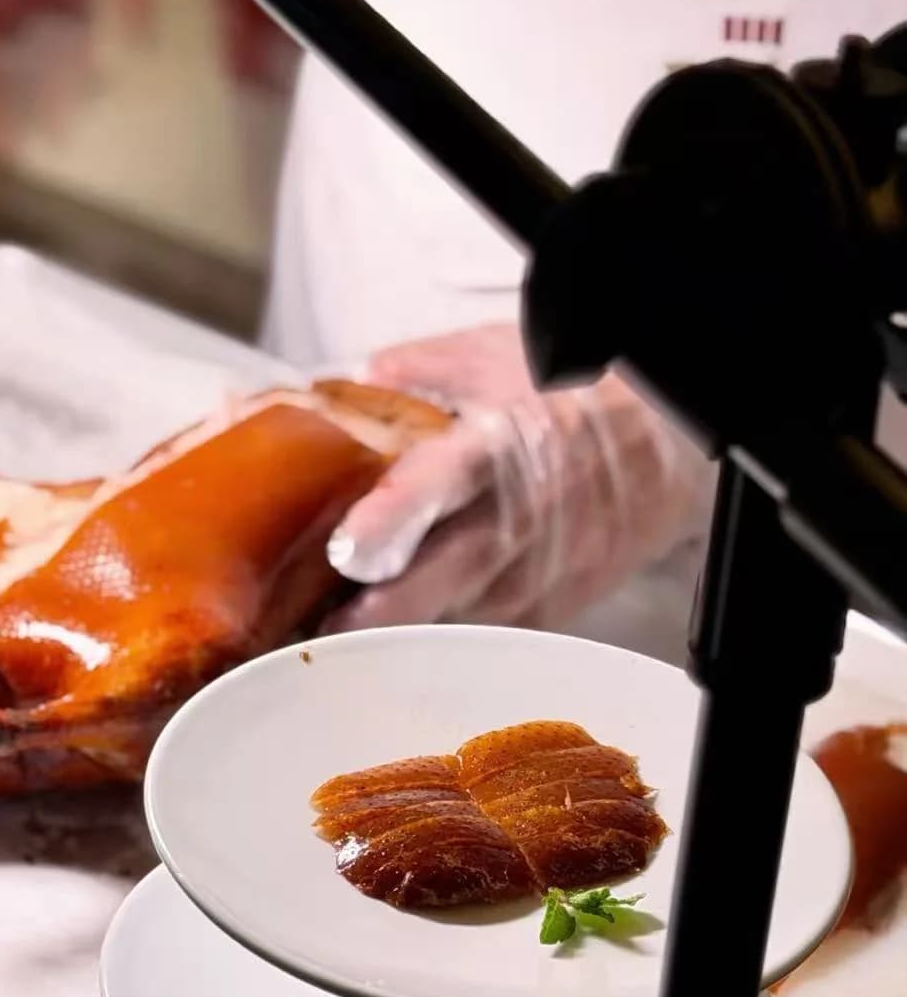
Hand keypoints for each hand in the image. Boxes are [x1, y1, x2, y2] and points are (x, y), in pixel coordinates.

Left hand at [325, 324, 712, 630]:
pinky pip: (491, 630)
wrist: (670, 444)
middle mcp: (527, 513)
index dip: (395, 516)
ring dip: (404, 631)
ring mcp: (546, 566)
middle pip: (454, 569)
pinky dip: (444, 636)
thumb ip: (422, 369)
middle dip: (388, 606)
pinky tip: (399, 638)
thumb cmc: (577, 396)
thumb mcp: (500, 358)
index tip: (348, 547)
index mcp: (505, 443)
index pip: (446, 480)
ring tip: (340, 639)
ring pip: (468, 613)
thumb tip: (351, 379)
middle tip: (327, 625)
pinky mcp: (557, 603)